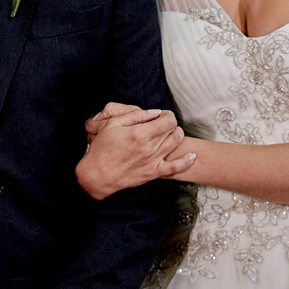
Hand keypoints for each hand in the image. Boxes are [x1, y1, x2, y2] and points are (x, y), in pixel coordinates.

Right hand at [76, 106, 194, 199]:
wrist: (96, 176)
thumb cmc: (101, 149)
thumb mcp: (112, 124)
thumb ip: (135, 116)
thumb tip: (154, 113)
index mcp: (140, 134)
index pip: (168, 120)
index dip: (167, 115)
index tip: (161, 115)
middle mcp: (150, 148)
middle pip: (174, 131)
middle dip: (171, 124)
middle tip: (163, 124)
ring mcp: (153, 162)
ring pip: (177, 144)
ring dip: (176, 136)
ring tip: (169, 134)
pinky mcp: (153, 173)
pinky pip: (176, 168)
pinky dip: (187, 161)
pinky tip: (191, 155)